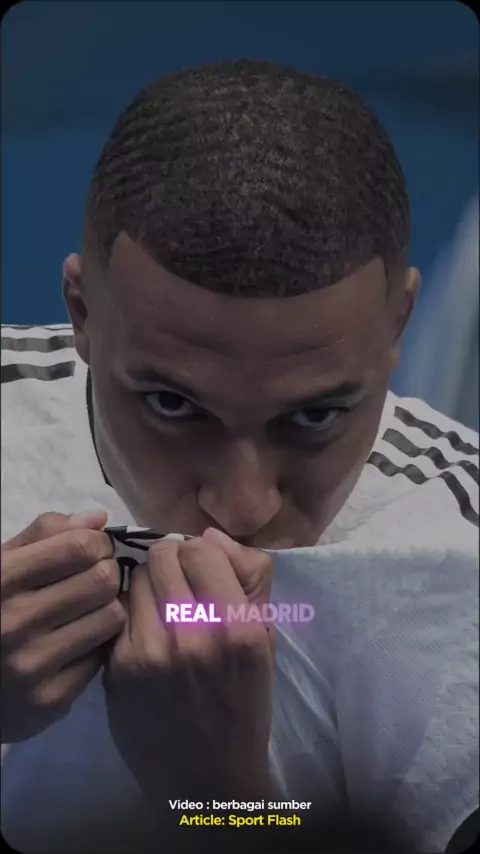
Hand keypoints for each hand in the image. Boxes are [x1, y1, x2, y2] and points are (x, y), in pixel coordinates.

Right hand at [1, 511, 125, 742]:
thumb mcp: (1, 564)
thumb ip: (44, 535)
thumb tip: (98, 520)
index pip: (78, 547)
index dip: (97, 542)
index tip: (93, 550)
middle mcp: (12, 622)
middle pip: (102, 579)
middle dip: (107, 572)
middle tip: (94, 579)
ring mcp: (31, 665)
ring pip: (111, 616)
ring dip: (107, 608)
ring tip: (88, 610)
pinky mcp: (50, 699)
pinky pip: (103, 656)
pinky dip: (96, 644)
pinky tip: (77, 642)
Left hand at [103, 531, 274, 805]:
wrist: (205, 778)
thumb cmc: (243, 704)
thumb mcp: (265, 642)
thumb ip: (248, 580)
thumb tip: (210, 535)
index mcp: (237, 628)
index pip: (201, 548)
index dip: (202, 555)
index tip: (203, 572)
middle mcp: (191, 636)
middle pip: (162, 556)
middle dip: (172, 564)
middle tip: (180, 587)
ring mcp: (149, 654)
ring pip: (135, 580)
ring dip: (149, 588)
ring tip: (163, 613)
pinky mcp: (118, 670)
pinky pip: (120, 614)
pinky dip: (133, 617)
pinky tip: (146, 638)